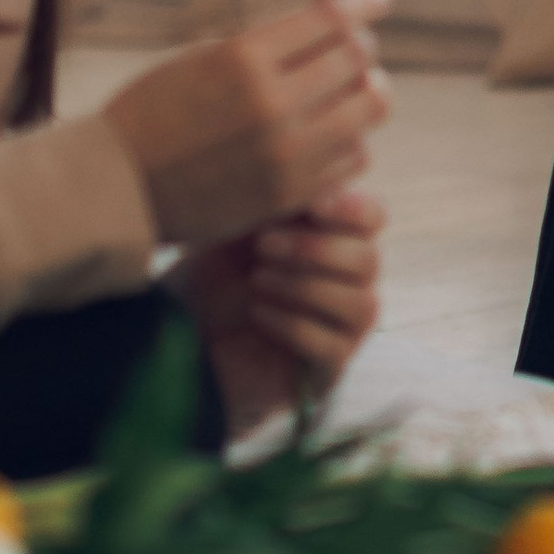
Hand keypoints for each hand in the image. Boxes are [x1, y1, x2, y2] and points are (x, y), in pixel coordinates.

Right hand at [99, 0, 391, 257]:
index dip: (362, 1)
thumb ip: (265, 44)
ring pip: (369, 110)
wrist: (120, 189)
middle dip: (363, 45)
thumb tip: (328, 25)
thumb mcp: (201, 58)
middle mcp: (271, 105)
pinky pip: (354, 157)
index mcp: (243, 59)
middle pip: (357, 59)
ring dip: (367, 91)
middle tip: (358, 45)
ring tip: (355, 88)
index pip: (330, 18)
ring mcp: (286, 154)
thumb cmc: (154, 112)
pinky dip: (351, 138)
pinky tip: (334, 132)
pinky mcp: (292, 194)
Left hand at [174, 186, 385, 433]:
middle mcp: (348, 285)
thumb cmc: (211, 278)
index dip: (353, 209)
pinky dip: (295, 324)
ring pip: (362, 305)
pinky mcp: (325, 372)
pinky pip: (334, 347)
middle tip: (263, 245)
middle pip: (368, 261)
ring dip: (306, 287)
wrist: (181, 339)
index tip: (313, 205)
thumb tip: (315, 181)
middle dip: (316, 249)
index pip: (373, 219)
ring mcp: (341, 331)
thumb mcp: (240, 229)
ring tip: (257, 280)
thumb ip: (281, 203)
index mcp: (335, 242)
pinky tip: (257, 312)